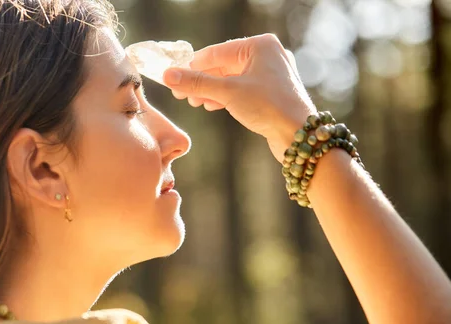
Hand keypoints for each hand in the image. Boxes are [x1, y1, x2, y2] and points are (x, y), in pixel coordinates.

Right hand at [163, 34, 316, 161]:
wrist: (298, 135)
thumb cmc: (269, 107)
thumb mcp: (227, 92)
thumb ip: (197, 83)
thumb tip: (168, 76)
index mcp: (260, 45)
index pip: (216, 52)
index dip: (192, 66)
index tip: (173, 78)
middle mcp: (267, 55)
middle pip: (223, 65)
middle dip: (201, 81)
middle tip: (181, 94)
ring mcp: (270, 74)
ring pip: (232, 79)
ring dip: (211, 90)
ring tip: (194, 102)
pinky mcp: (271, 92)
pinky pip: (242, 89)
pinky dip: (225, 96)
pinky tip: (211, 105)